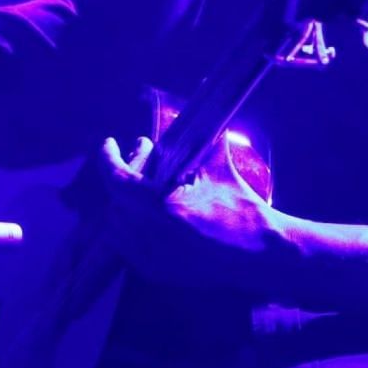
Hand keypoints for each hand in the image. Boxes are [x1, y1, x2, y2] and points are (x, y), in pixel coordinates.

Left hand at [96, 135, 287, 293]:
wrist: (258, 251)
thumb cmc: (241, 207)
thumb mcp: (218, 167)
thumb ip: (199, 135)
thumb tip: (203, 96)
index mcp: (162, 205)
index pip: (117, 179)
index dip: (108, 158)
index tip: (109, 144)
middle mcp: (150, 233)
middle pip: (114, 200)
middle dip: (122, 177)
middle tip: (141, 161)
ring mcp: (150, 256)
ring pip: (114, 226)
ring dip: (122, 204)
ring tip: (142, 190)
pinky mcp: (154, 272)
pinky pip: (124, 246)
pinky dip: (128, 229)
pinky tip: (145, 216)